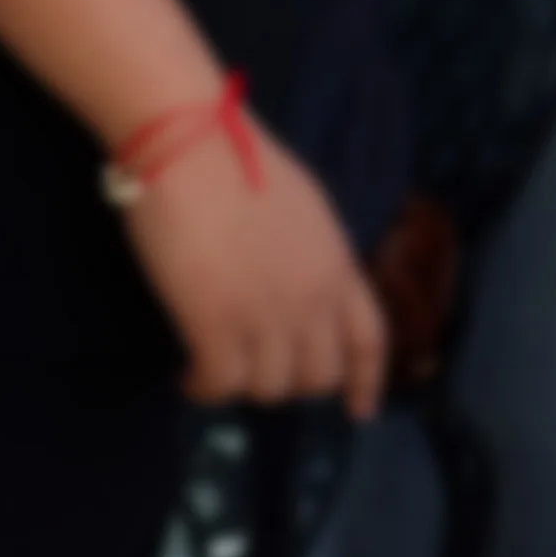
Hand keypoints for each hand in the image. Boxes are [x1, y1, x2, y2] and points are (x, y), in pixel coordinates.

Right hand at [124, 130, 383, 416]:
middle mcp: (313, 299)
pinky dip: (204, 388)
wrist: (190, 144)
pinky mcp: (214, 322)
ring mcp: (266, 314)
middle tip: (250, 370)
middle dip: (285, 384)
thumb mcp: (303, 212)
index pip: (368, 341)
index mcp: (338, 267)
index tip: (358, 412)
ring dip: (241, 387)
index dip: (364, 382)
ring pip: (268, 387)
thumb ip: (310, 257)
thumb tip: (289, 284)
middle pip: (316, 376)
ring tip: (210, 371)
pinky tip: (187, 376)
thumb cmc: (237, 159)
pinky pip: (219, 382)